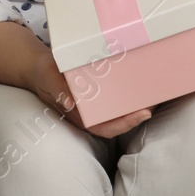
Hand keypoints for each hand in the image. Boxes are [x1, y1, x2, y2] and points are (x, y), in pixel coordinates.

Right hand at [30, 52, 151, 137]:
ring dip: (135, 106)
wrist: (39, 67)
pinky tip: (140, 85)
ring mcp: (94, 105)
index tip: (141, 114)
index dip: (124, 125)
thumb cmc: (44, 75)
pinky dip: (128, 95)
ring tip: (154, 94)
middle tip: (155, 102)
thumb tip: (69, 102)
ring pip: (118, 112)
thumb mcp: (48, 80)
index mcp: (79, 116)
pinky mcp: (96, 94)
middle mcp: (89, 114)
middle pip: (117, 122)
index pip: (105, 128)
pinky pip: (115, 98)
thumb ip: (57, 91)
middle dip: (137, 116)